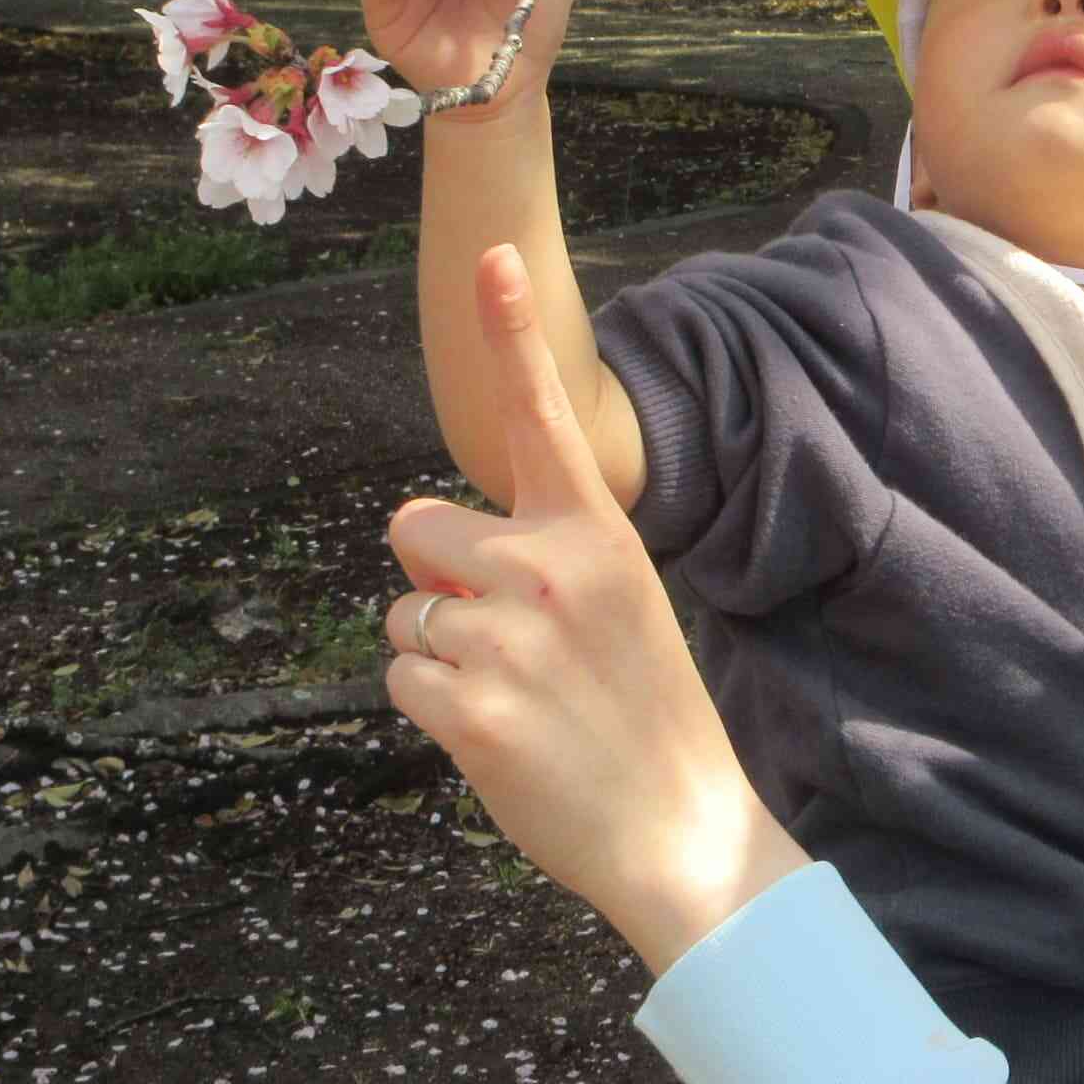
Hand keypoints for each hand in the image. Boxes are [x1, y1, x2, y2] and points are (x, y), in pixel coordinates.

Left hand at [383, 244, 808, 973]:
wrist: (683, 830)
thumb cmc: (645, 718)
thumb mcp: (618, 609)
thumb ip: (535, 563)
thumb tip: (431, 553)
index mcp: (595, 535)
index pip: (542, 416)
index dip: (510, 332)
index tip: (489, 253)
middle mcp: (548, 570)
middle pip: (414, 527)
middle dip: (434, 580)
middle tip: (507, 644)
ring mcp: (507, 640)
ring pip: (405, 617)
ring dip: (439, 660)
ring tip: (518, 702)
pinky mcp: (469, 710)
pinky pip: (400, 679)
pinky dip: (432, 712)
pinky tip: (498, 739)